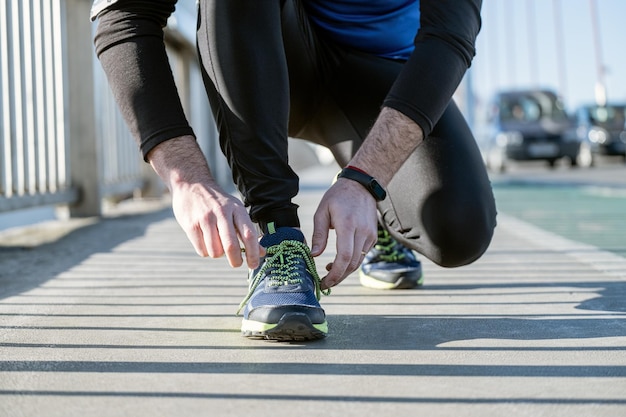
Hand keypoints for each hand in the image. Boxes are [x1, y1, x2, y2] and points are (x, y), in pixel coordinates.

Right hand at [148, 136, 263, 268]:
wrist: (191, 184)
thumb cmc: (217, 202)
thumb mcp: (235, 210)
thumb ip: (247, 231)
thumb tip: (261, 253)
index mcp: (237, 209)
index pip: (248, 235)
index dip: (253, 253)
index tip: (254, 264)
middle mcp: (222, 213)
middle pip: (231, 245)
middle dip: (235, 260)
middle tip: (236, 263)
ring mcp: (205, 219)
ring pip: (215, 251)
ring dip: (218, 254)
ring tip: (217, 245)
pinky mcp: (191, 225)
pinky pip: (202, 250)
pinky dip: (206, 251)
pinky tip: (205, 241)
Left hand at [311, 178, 377, 288]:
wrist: (361, 185)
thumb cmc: (338, 197)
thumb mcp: (322, 211)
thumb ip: (319, 234)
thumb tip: (314, 255)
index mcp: (347, 225)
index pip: (344, 257)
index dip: (335, 274)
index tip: (324, 282)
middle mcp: (362, 232)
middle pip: (352, 264)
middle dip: (338, 277)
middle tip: (325, 283)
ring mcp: (370, 235)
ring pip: (359, 262)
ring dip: (344, 271)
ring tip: (330, 272)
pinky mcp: (373, 236)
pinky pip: (363, 254)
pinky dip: (352, 262)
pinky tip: (341, 261)